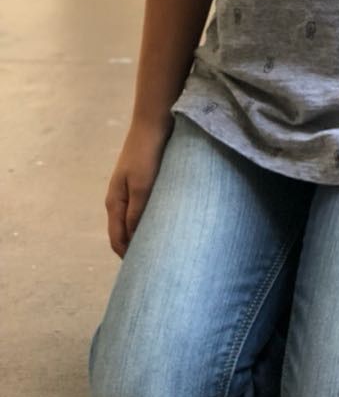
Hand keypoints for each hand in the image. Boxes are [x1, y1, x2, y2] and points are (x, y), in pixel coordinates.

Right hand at [105, 116, 172, 256]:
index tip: (143, 272)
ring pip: (134, 223)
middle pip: (124, 234)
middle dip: (135, 250)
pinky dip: (150, 222)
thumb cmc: (147, 154)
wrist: (153, 123)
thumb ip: (138, 211)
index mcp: (115, 203)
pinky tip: (166, 226)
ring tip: (162, 250)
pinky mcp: (143, 184)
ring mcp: (130, 192)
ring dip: (143, 236)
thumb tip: (134, 240)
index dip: (128, 257)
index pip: (117, 239)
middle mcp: (119, 200)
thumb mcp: (143, 185)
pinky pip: (143, 210)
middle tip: (155, 266)